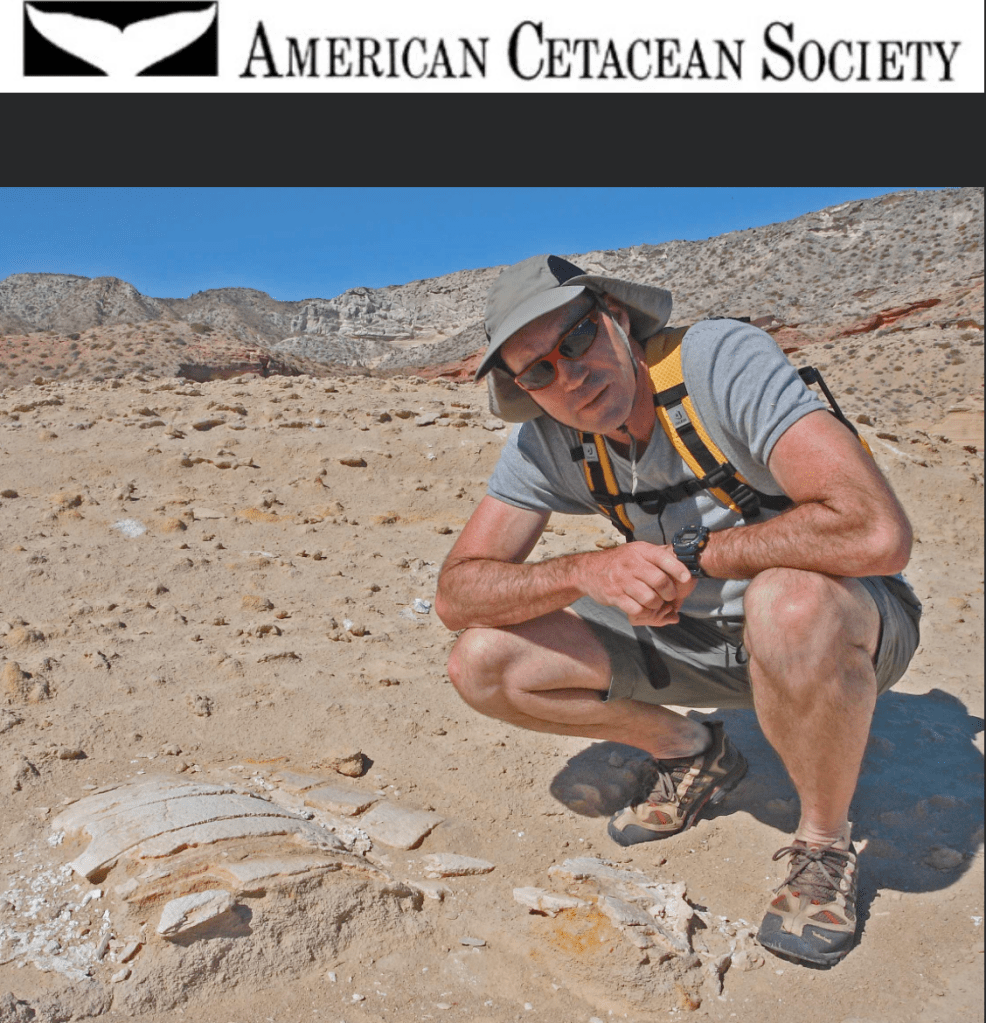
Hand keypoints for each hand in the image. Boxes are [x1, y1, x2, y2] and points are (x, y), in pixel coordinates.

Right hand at [580, 543, 698, 626]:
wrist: (589, 570)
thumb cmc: (620, 561)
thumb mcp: (637, 550)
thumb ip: (658, 554)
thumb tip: (683, 556)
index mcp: (640, 551)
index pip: (663, 557)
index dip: (678, 569)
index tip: (687, 578)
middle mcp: (631, 564)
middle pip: (660, 581)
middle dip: (669, 592)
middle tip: (670, 596)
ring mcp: (622, 580)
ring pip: (650, 598)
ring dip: (657, 604)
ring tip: (656, 603)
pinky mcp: (614, 595)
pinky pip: (636, 609)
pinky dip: (644, 612)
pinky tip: (643, 608)